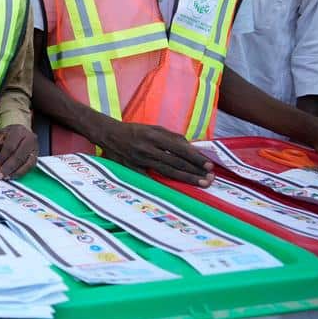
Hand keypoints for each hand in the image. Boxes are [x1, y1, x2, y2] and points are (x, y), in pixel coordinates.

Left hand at [0, 124, 37, 179]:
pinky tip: (13, 175)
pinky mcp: (36, 156)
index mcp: (18, 131)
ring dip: (16, 172)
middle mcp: (29, 138)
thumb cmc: (3, 135)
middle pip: (20, 155)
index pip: (10, 146)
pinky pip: (30, 167)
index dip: (3, 158)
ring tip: (6, 177)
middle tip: (0, 174)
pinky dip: (21, 173)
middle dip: (9, 167)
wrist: (16, 134)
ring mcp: (35, 148)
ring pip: (27, 163)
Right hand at [96, 121, 213, 186]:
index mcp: (154, 136)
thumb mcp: (153, 128)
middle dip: (194, 171)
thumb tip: (190, 147)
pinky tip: (176, 190)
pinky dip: (163, 184)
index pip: (180, 148)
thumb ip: (172, 137)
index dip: (195, 157)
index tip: (209, 165)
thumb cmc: (133, 131)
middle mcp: (148, 148)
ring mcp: (140, 160)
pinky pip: (150, 178)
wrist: (107, 133)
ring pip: (167, 171)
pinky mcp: (132, 169)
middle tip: (210, 178)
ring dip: (186, 178)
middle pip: (176, 162)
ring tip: (201, 183)